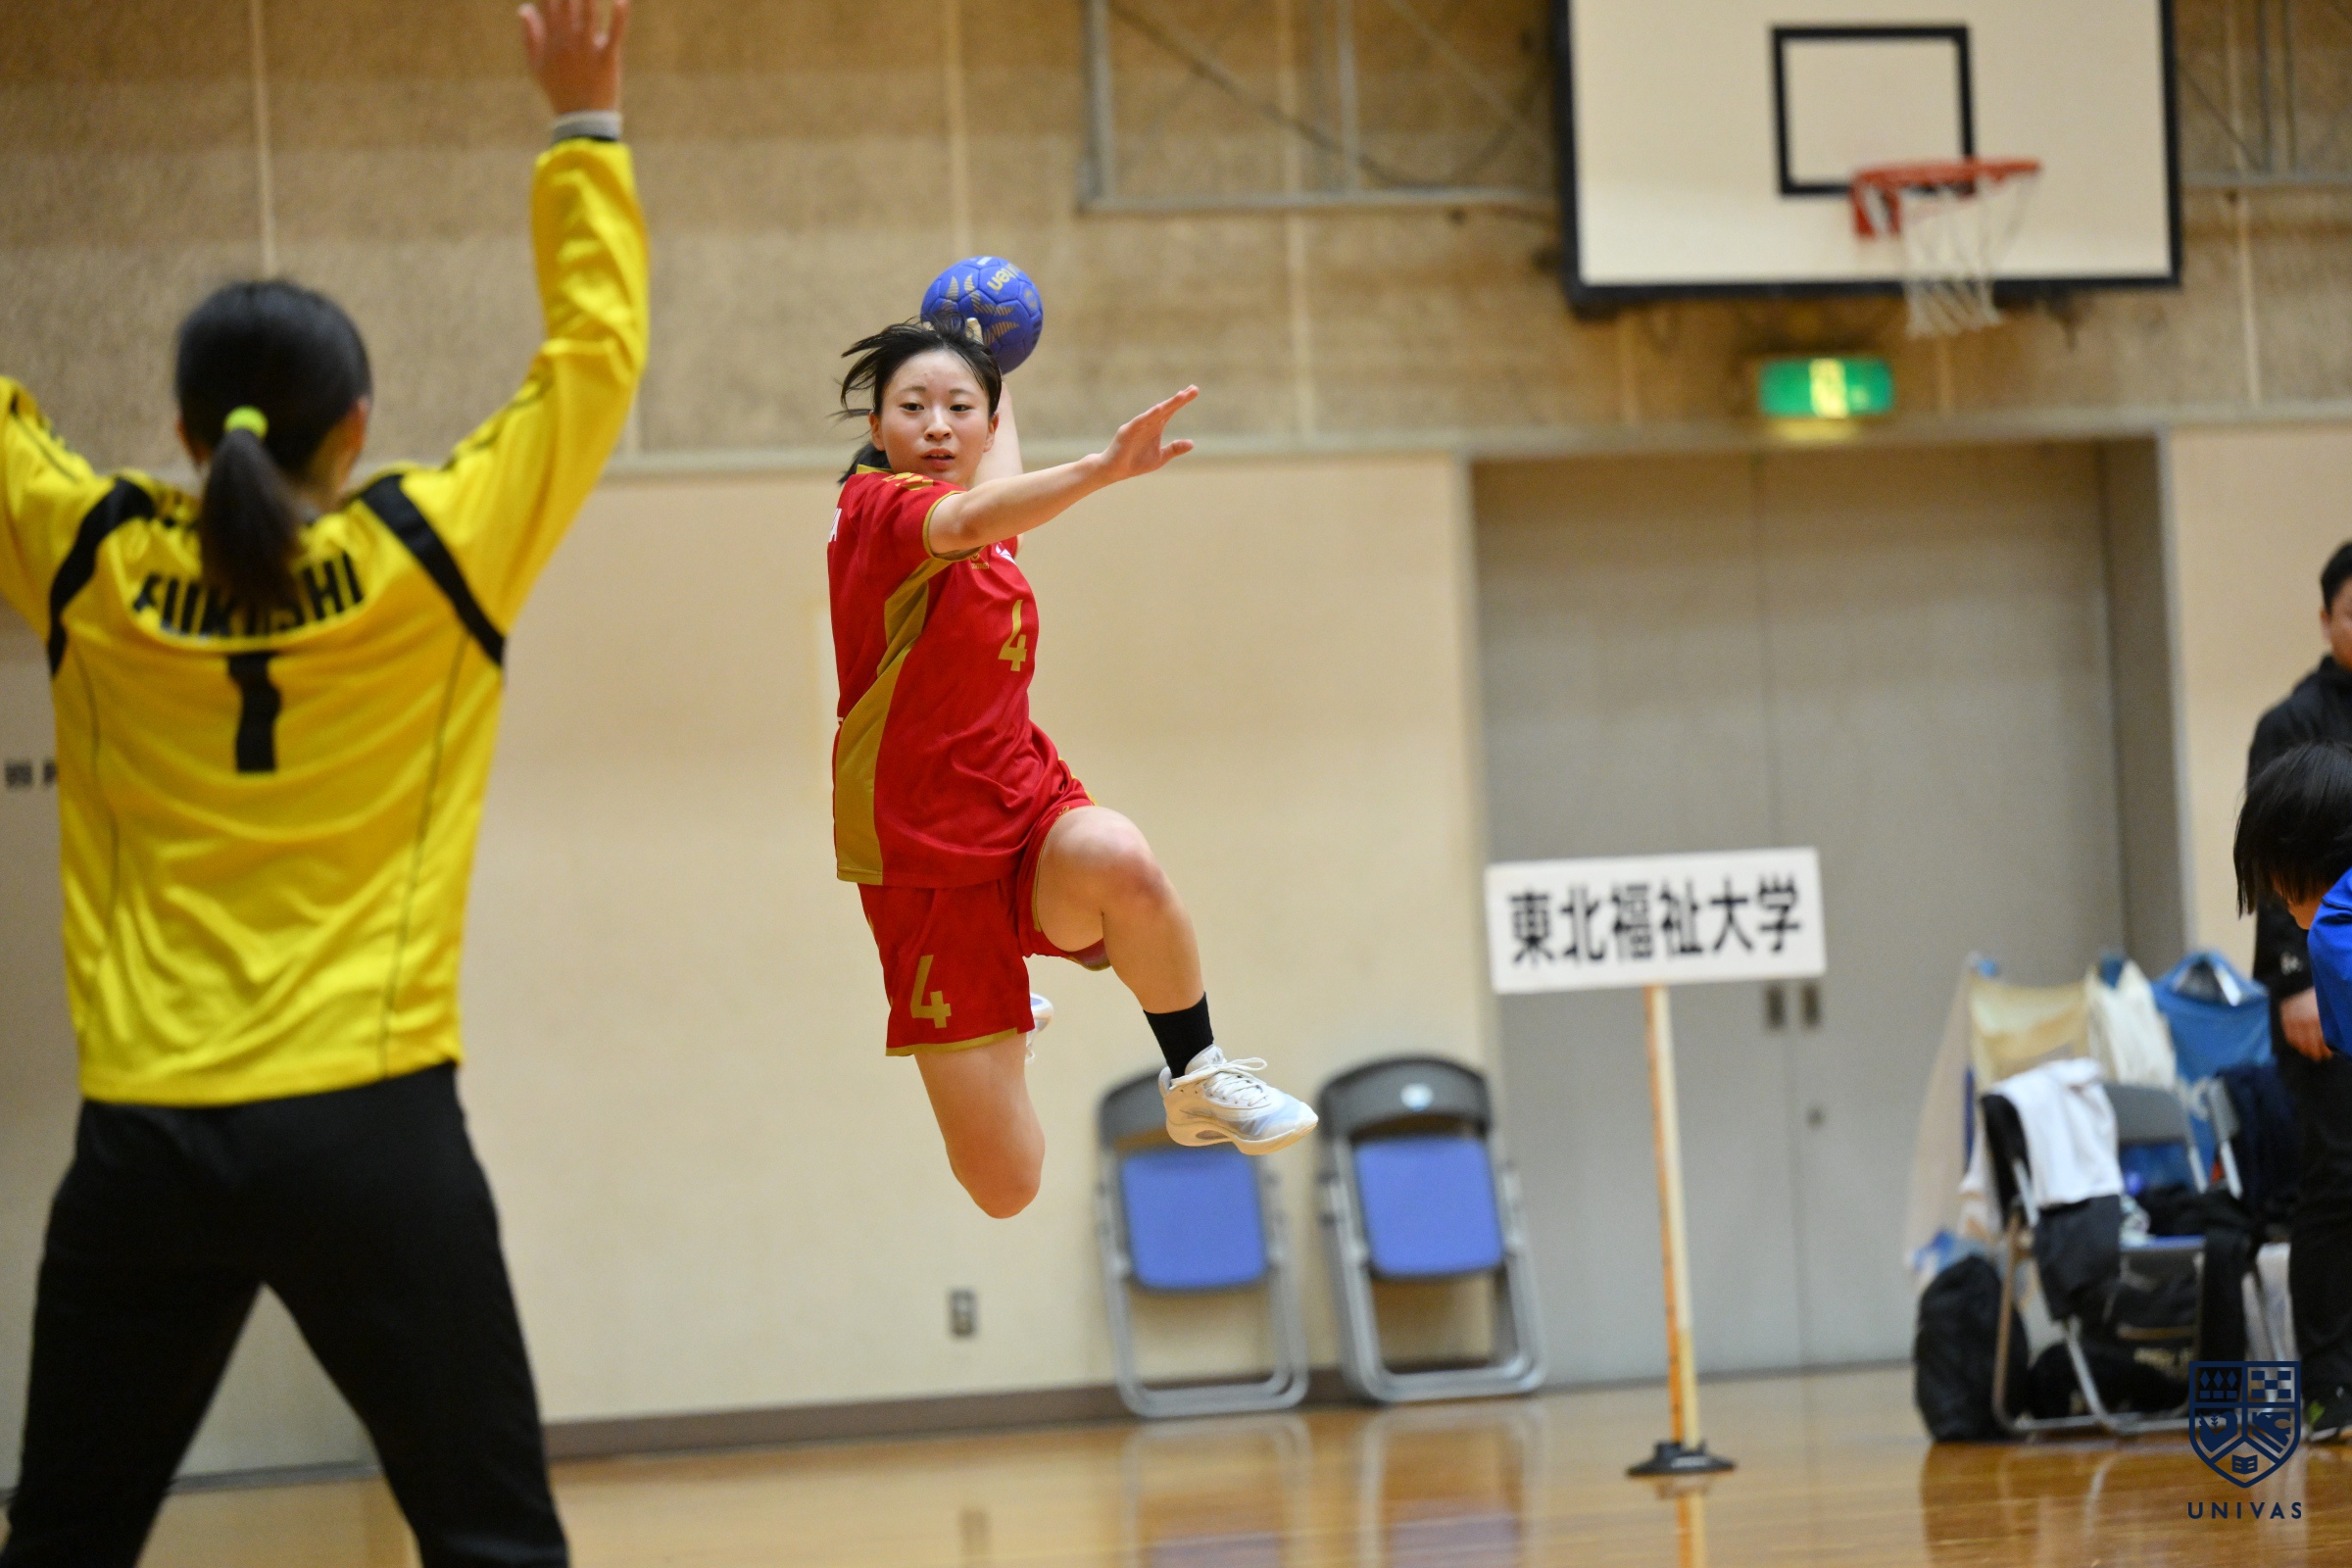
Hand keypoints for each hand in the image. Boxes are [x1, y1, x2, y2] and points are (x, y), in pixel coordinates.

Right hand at [520, 0, 627, 115]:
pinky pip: (614, 34)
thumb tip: (524, 8)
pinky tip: (621, 0)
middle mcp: (568, 40)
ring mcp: (587, 49)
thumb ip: (530, 36)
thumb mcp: (536, 65)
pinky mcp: (608, 59)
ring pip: (589, 12)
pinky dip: (619, 17)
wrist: (581, 120)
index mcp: (551, 39)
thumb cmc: (559, 91)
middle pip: (568, 1)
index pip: (549, 2)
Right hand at [1092, 387, 1196, 483]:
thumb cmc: (1136, 462)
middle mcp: (1148, 423)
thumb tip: (1192, 443)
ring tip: (1181, 396)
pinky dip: (1149, 415)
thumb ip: (1174, 449)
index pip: (1171, 411)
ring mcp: (1138, 426)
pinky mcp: (1128, 432)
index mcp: (1156, 427)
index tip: (1194, 391)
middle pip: (1166, 408)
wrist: (1115, 470)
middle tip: (1194, 388)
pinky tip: (1159, 408)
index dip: (1182, 402)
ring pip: (1155, 413)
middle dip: (1180, 399)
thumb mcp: (1160, 457)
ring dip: (1168, 404)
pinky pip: (1140, 421)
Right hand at [2283, 987, 2329, 1060]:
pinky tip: (2299, 1044)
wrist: (2298, 983)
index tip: (2327, 1055)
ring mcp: (2294, 1022)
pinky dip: (2294, 1042)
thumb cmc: (2317, 996)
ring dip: (2304, 1050)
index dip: (2325, 1051)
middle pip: (2310, 1045)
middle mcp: (2305, 1022)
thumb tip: (2335, 1038)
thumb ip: (2330, 1022)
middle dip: (2315, 1053)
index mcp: (2318, 1019)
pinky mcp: (2285, 1020)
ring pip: (2299, 1043)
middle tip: (2318, 1057)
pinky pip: (2289, 1037)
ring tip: (2308, 1052)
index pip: (2323, 1042)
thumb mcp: (2327, 1007)